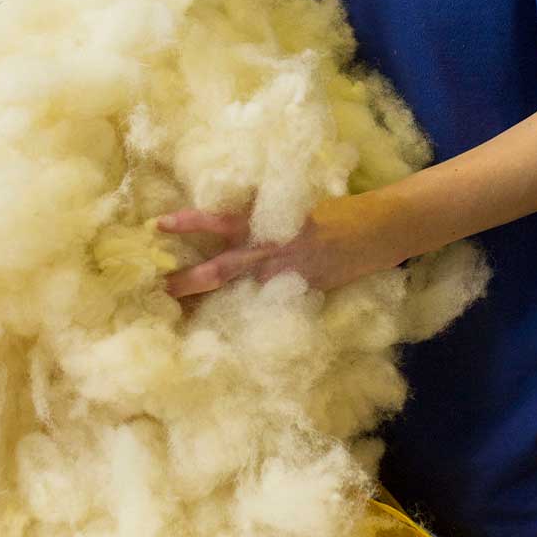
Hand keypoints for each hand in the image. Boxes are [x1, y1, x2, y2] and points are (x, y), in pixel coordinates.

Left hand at [158, 191, 402, 298]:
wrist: (378, 227)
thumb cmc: (334, 209)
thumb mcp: (293, 203)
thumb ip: (264, 214)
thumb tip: (228, 222)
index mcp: (267, 221)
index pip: (218, 221)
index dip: (189, 222)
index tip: (157, 224)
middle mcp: (272, 250)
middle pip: (220, 269)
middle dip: (188, 281)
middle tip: (159, 289)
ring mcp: (288, 277)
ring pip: (241, 294)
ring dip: (212, 306)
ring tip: (183, 320)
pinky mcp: (304, 294)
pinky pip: (270, 306)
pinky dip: (250, 315)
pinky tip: (230, 333)